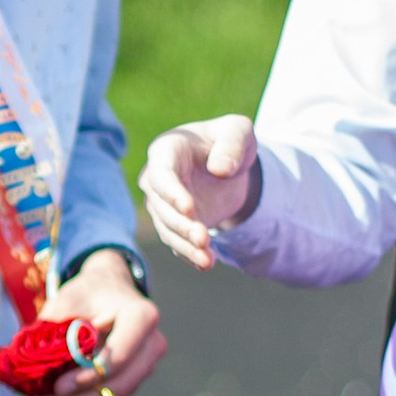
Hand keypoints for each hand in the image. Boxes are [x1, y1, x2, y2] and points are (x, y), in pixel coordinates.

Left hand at [17, 250, 168, 395]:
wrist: (106, 293)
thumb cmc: (85, 293)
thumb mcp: (66, 299)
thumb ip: (52, 329)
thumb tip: (25, 367)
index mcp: (141, 318)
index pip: (120, 355)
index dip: (90, 376)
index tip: (58, 387)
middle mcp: (149, 348)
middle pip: (115, 388)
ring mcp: (141, 371)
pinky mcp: (126, 388)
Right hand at [142, 115, 261, 271]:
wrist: (229, 165)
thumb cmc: (229, 141)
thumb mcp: (238, 132)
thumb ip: (232, 144)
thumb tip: (220, 170)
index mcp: (167, 150)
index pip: (162, 174)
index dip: (172, 192)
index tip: (188, 208)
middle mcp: (157, 179)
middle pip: (161, 206)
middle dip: (181, 225)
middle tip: (203, 239)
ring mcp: (163, 204)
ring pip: (168, 229)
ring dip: (186, 245)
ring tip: (207, 260)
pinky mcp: (174, 225)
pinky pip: (178, 242)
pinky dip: (190, 255)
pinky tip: (206, 264)